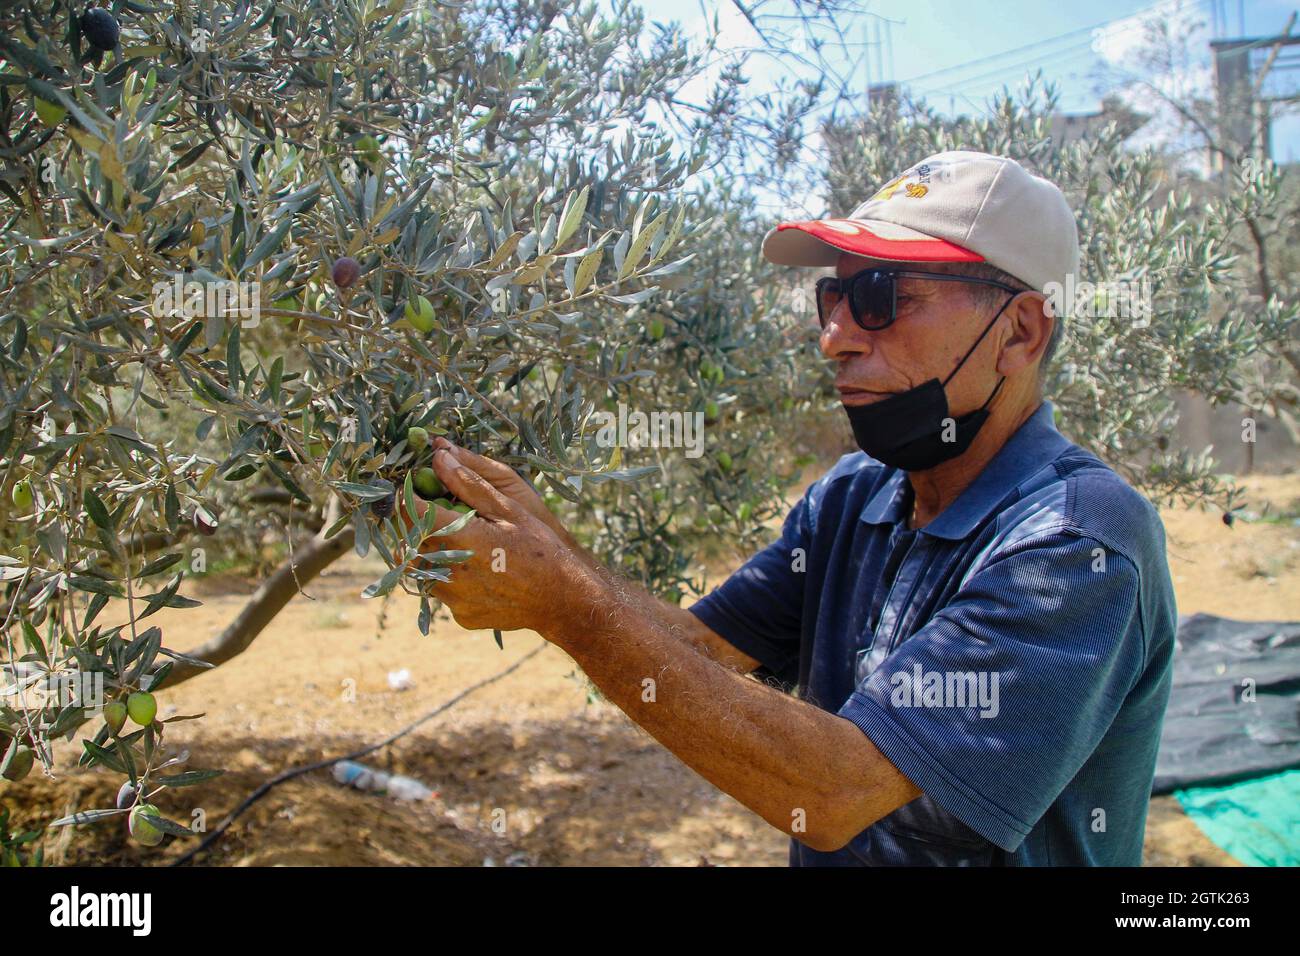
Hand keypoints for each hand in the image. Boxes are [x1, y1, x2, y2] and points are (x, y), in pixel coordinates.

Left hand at [403, 446, 604, 635]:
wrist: (563, 599)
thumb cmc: (540, 548)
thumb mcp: (508, 508)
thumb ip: (468, 484)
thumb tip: (438, 457)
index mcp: (459, 537)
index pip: (410, 512)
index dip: (408, 497)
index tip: (416, 490)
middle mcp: (449, 570)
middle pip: (408, 543)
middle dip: (415, 527)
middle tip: (436, 517)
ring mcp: (454, 598)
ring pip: (422, 571)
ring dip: (431, 555)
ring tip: (458, 545)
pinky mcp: (461, 616)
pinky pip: (443, 594)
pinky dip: (451, 579)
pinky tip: (477, 573)